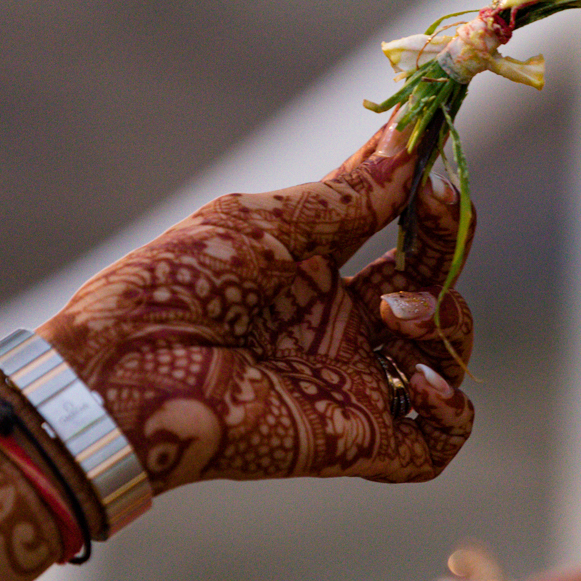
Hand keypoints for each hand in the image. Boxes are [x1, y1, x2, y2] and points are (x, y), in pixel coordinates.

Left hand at [38, 120, 474, 491]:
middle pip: (434, 285)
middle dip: (447, 244)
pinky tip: (423, 380)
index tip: (440, 166)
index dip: (431, 202)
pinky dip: (452, 409)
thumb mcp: (267, 222)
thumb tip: (410, 137)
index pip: (403, 235)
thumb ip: (348, 194)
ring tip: (397, 312)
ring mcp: (353, 384)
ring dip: (447, 322)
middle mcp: (343, 328)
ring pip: (445, 355)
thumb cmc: (178, 285)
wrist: (127, 371)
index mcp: (317, 274)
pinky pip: (436, 443)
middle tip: (436, 210)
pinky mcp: (357, 441)